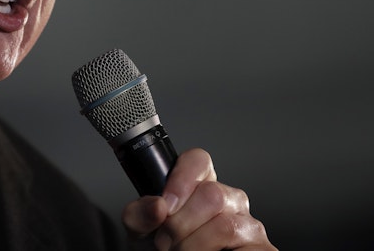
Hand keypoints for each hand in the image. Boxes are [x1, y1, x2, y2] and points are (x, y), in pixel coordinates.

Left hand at [122, 148, 276, 249]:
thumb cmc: (160, 248)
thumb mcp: (140, 230)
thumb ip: (139, 214)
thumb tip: (157, 206)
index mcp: (199, 186)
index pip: (198, 160)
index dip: (181, 178)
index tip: (165, 204)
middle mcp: (229, 201)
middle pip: (211, 194)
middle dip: (181, 223)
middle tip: (164, 242)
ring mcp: (249, 225)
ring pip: (225, 225)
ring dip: (193, 246)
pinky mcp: (262, 249)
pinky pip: (241, 249)